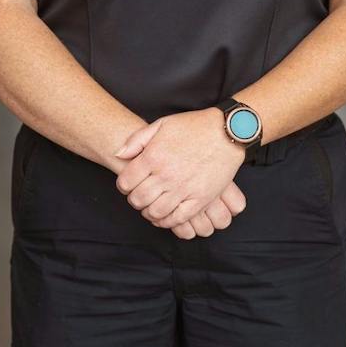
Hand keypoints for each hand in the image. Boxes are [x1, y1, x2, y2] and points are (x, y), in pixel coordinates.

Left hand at [111, 110, 247, 235]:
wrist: (227, 132)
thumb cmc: (194, 126)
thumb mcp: (161, 124)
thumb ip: (137, 140)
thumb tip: (119, 155)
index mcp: (153, 157)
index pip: (126, 182)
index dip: (124, 186)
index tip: (129, 185)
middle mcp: (166, 175)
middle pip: (138, 199)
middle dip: (134, 200)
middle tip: (139, 196)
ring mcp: (183, 189)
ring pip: (155, 212)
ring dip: (149, 212)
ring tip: (151, 207)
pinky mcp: (199, 199)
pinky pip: (177, 219)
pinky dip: (167, 221)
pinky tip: (165, 215)